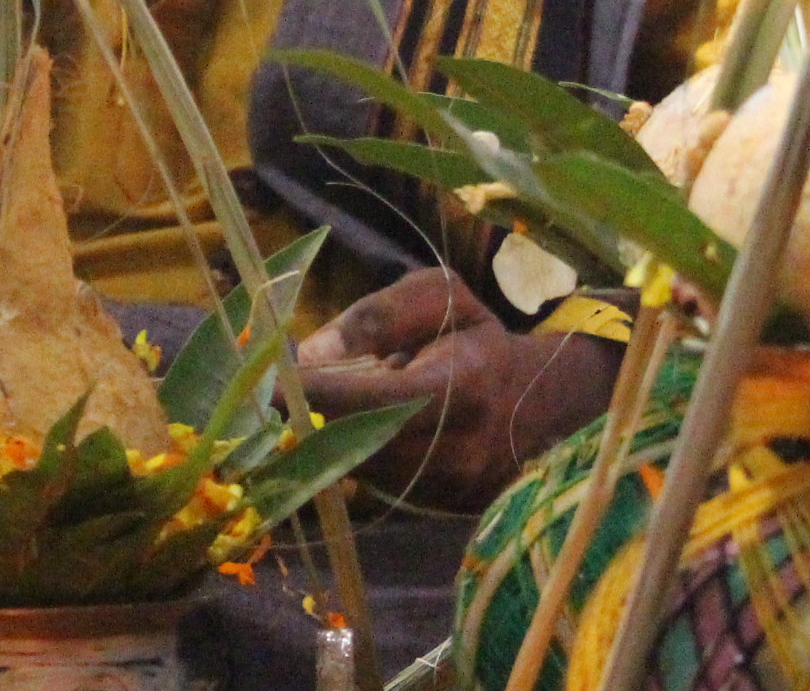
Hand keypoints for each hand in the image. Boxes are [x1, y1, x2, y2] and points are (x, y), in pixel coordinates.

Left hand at [296, 268, 620, 511]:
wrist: (540, 403)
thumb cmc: (480, 339)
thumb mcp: (441, 298)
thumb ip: (377, 316)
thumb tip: (311, 354)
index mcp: (463, 390)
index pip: (373, 402)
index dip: (316, 394)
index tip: (270, 380)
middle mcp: (456, 452)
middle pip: (356, 444)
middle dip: (308, 419)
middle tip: (271, 394)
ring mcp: (445, 491)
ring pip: (356, 470)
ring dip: (324, 438)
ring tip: (313, 404)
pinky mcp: (433, 511)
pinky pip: (370, 484)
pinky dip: (347, 456)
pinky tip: (343, 429)